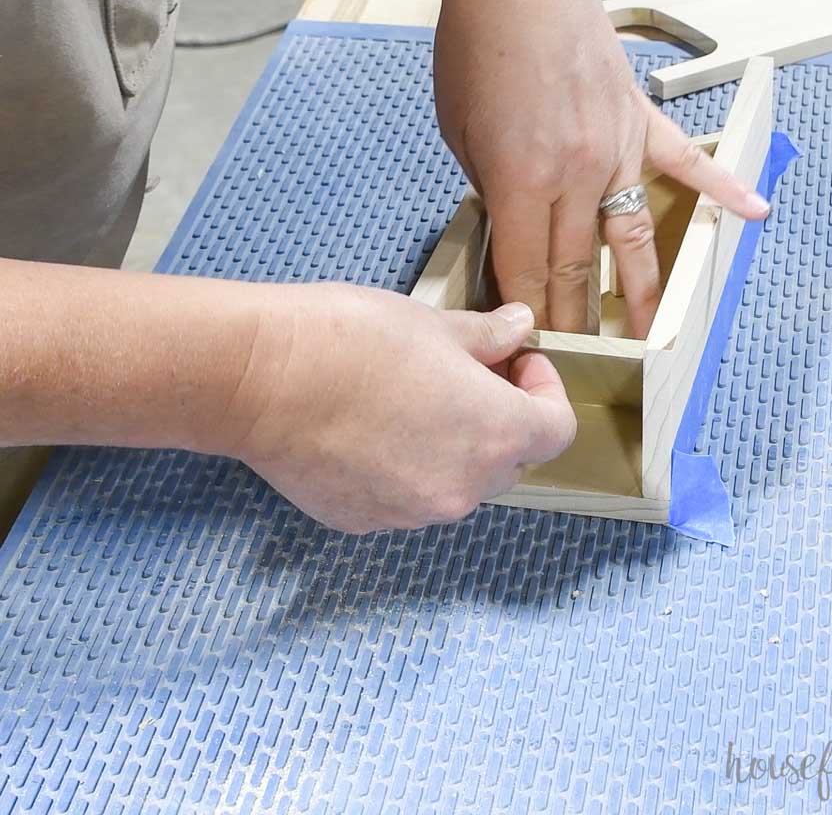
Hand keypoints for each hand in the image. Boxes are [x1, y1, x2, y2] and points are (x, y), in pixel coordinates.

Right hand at [222, 284, 574, 532]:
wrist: (262, 379)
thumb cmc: (355, 341)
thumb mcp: (435, 325)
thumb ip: (488, 338)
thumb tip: (520, 329)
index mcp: (496, 435)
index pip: (556, 430)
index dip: (544, 391)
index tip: (516, 362)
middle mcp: (463, 488)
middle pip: (509, 460)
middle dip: (499, 418)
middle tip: (466, 372)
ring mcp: (412, 512)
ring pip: (456, 482)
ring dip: (453, 446)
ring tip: (412, 398)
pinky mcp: (364, 521)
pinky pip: (405, 497)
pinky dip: (404, 468)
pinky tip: (369, 427)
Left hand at [434, 0, 769, 338]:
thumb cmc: (476, 44)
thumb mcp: (459, 128)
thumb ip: (492, 187)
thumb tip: (514, 228)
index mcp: (523, 181)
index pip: (528, 271)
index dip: (528, 315)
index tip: (531, 348)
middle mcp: (579, 174)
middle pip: (578, 267)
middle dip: (575, 319)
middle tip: (581, 359)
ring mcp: (619, 147)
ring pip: (632, 237)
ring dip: (638, 292)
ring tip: (648, 335)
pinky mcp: (640, 118)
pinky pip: (687, 164)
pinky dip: (723, 190)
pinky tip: (755, 215)